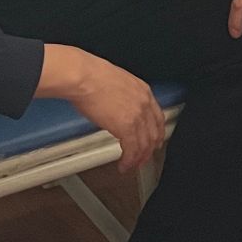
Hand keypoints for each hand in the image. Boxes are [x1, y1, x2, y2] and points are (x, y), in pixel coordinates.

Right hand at [40, 46, 164, 173]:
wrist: (84, 77)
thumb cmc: (91, 75)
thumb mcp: (116, 82)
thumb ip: (122, 96)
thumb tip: (115, 106)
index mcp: (143, 91)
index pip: (157, 117)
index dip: (156, 132)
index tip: (154, 140)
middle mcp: (144, 104)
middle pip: (154, 133)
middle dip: (149, 149)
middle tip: (144, 157)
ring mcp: (137, 116)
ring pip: (145, 144)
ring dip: (139, 158)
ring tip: (132, 165)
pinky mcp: (126, 128)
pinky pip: (132, 150)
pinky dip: (129, 160)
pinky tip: (124, 164)